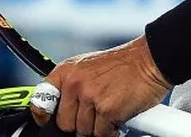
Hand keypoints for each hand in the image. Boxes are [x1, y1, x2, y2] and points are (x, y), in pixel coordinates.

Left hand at [28, 36, 171, 136]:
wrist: (149, 60)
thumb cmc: (123, 65)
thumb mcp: (87, 67)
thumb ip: (72, 85)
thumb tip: (60, 108)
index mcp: (66, 71)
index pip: (41, 101)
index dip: (43, 115)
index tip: (46, 121)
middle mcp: (75, 83)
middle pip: (65, 123)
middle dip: (79, 124)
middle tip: (94, 115)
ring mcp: (90, 97)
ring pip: (84, 131)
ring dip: (96, 128)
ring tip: (108, 112)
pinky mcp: (107, 110)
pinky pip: (102, 134)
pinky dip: (111, 131)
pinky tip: (117, 117)